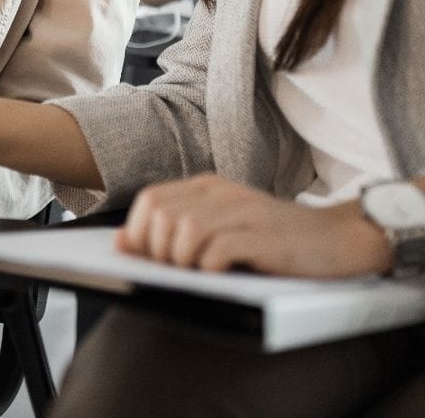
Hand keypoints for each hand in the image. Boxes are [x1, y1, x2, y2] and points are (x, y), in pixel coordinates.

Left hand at [116, 173, 392, 277]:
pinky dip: (210, 267)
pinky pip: (219, 249)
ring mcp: (244, 211)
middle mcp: (221, 192)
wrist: (337, 238)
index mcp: (207, 186)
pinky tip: (222, 273)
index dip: (140, 233)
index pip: (150, 199)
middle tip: (179, 270)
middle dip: (159, 251)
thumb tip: (121, 242)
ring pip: (186, 230)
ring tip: (201, 273)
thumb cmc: (274, 239)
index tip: (149, 259)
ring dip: (183, 260)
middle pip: (162, 215)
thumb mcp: (222, 227)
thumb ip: (174, 229)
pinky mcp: (264, 236)